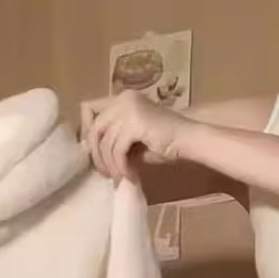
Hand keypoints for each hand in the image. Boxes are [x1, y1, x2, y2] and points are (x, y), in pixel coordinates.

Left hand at [80, 91, 194, 181]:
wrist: (188, 140)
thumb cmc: (163, 142)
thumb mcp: (131, 140)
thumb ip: (113, 140)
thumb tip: (92, 153)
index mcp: (122, 99)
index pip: (93, 116)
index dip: (90, 139)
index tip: (97, 159)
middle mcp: (124, 99)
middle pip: (96, 129)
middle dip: (98, 156)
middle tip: (106, 174)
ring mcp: (129, 108)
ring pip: (106, 143)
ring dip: (111, 166)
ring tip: (120, 178)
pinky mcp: (135, 122)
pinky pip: (117, 150)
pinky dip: (121, 166)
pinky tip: (129, 176)